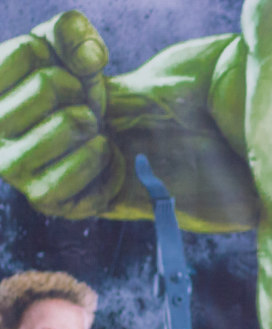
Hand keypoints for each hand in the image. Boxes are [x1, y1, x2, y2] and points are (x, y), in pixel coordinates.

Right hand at [0, 11, 123, 218]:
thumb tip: (86, 56)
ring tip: (86, 129)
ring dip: (91, 121)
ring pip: (68, 123)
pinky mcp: (44, 197)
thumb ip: (71, 34)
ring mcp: (11, 167)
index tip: (59, 75)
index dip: (59, 57)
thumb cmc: (77, 94)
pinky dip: (103, 152)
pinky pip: (86, 161)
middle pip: (47, 85)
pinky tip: (97, 153)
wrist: (105, 143)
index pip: (27, 50)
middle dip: (77, 89)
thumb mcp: (70, 54)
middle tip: (77, 105)